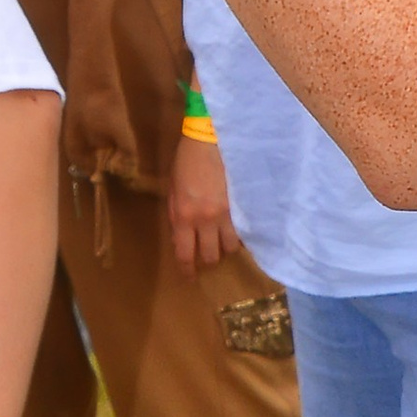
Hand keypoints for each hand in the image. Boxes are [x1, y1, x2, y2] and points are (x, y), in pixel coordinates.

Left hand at [168, 129, 234, 271]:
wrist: (211, 139)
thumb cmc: (187, 160)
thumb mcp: (172, 188)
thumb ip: (176, 212)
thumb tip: (181, 233)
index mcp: (182, 216)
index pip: (185, 253)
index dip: (187, 270)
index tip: (190, 277)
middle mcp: (204, 220)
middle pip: (210, 256)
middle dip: (209, 260)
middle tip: (209, 256)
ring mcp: (226, 214)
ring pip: (230, 247)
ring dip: (226, 247)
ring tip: (224, 240)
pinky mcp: (242, 206)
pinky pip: (244, 231)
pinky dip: (241, 234)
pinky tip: (238, 229)